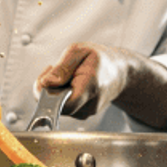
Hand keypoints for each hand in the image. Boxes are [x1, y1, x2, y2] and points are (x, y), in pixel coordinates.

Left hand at [37, 42, 166, 128]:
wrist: (119, 72)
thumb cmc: (99, 60)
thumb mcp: (79, 52)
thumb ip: (62, 67)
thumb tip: (46, 83)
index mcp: (91, 86)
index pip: (64, 102)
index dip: (47, 92)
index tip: (47, 74)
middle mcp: (90, 104)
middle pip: (57, 106)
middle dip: (48, 88)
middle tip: (53, 69)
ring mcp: (87, 112)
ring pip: (58, 107)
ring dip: (54, 91)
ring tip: (65, 75)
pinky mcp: (83, 114)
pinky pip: (63, 107)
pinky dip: (60, 95)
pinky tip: (68, 84)